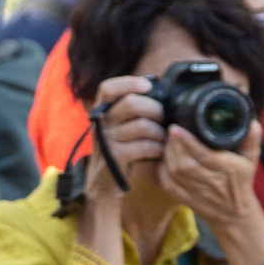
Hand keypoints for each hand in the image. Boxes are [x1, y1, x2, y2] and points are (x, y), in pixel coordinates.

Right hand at [85, 74, 166, 198]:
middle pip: (131, 103)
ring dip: (159, 133)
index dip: (129, 83)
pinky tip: (158, 151)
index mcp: (102, 111)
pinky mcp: (115, 157)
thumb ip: (132, 109)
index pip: (108, 89)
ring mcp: (106, 140)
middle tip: (161, 118)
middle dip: (155, 109)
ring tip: (162, 138)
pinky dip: (157, 148)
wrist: (104, 181)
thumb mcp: (119, 126)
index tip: (148, 86)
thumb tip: (159, 90)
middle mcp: (101, 123)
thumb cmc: (121, 148)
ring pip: (142, 126)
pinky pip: (145, 146)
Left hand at [157, 118, 263, 230]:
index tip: (176, 129)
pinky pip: (167, 184)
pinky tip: (162, 158)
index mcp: (228, 169)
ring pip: (174, 172)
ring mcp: (196, 192)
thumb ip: (251, 140)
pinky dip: (162, 170)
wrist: (234, 214)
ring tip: (167, 142)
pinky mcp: (184, 199)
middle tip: (170, 131)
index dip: (188, 142)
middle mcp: (211, 182)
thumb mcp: (251, 160)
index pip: (204, 155)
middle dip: (173, 146)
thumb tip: (252, 122)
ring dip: (166, 155)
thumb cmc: (241, 182)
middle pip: (185, 163)